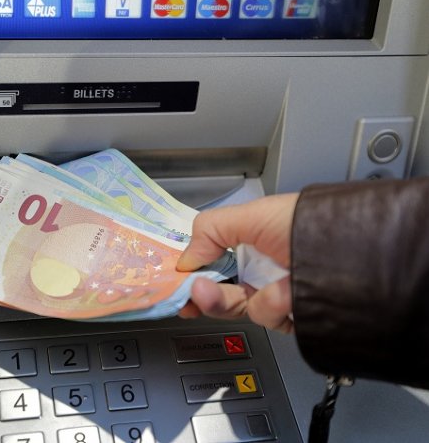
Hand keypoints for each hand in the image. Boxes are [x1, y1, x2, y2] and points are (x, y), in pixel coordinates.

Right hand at [176, 193, 298, 332]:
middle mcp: (261, 270)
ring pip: (243, 309)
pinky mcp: (294, 318)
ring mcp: (278, 296)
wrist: (358, 253)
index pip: (212, 265)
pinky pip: (271, 321)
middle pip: (221, 293)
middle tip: (198, 294)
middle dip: (210, 295)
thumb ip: (210, 231)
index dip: (193, 277)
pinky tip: (290, 296)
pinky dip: (278, 310)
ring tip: (276, 289)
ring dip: (255, 300)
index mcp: (249, 244)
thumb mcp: (252, 215)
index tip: (178, 287)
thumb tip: (185, 260)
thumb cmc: (308, 224)